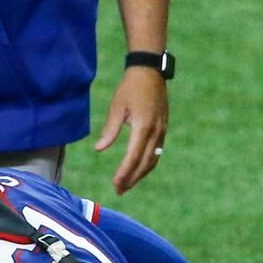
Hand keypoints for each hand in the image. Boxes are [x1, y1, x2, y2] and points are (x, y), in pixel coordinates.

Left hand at [94, 67, 168, 193]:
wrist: (150, 72)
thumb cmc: (130, 88)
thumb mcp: (116, 107)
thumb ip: (109, 130)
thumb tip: (99, 149)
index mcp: (143, 127)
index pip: (133, 157)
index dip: (124, 172)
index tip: (115, 183)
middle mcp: (156, 132)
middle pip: (145, 163)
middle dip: (132, 178)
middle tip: (119, 190)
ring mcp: (162, 131)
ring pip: (153, 159)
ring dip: (141, 174)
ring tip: (128, 184)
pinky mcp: (163, 128)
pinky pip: (157, 151)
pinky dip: (148, 163)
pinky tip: (139, 168)